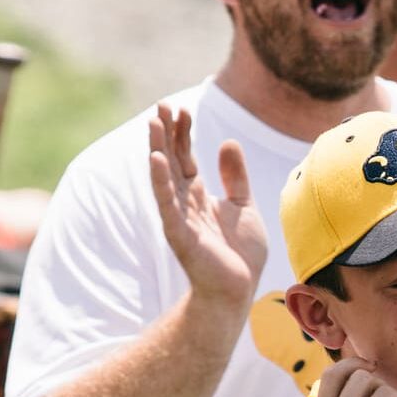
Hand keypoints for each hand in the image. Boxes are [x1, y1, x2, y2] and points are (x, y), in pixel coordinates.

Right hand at [149, 104, 267, 314]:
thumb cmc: (240, 254)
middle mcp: (184, 203)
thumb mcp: (244, 205)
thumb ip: (235, 176)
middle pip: (171, 161)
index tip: (182, 109)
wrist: (238, 292)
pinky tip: (155, 159)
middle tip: (161, 105)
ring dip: (157, 149)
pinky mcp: (180, 234)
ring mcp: (179, 218)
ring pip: (164, 177)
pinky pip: (167, 204)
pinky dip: (160, 181)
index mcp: (197, 196)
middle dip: (166, 133)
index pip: (184, 157)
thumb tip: (227, 142)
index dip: (182, 134)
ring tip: (152, 122)